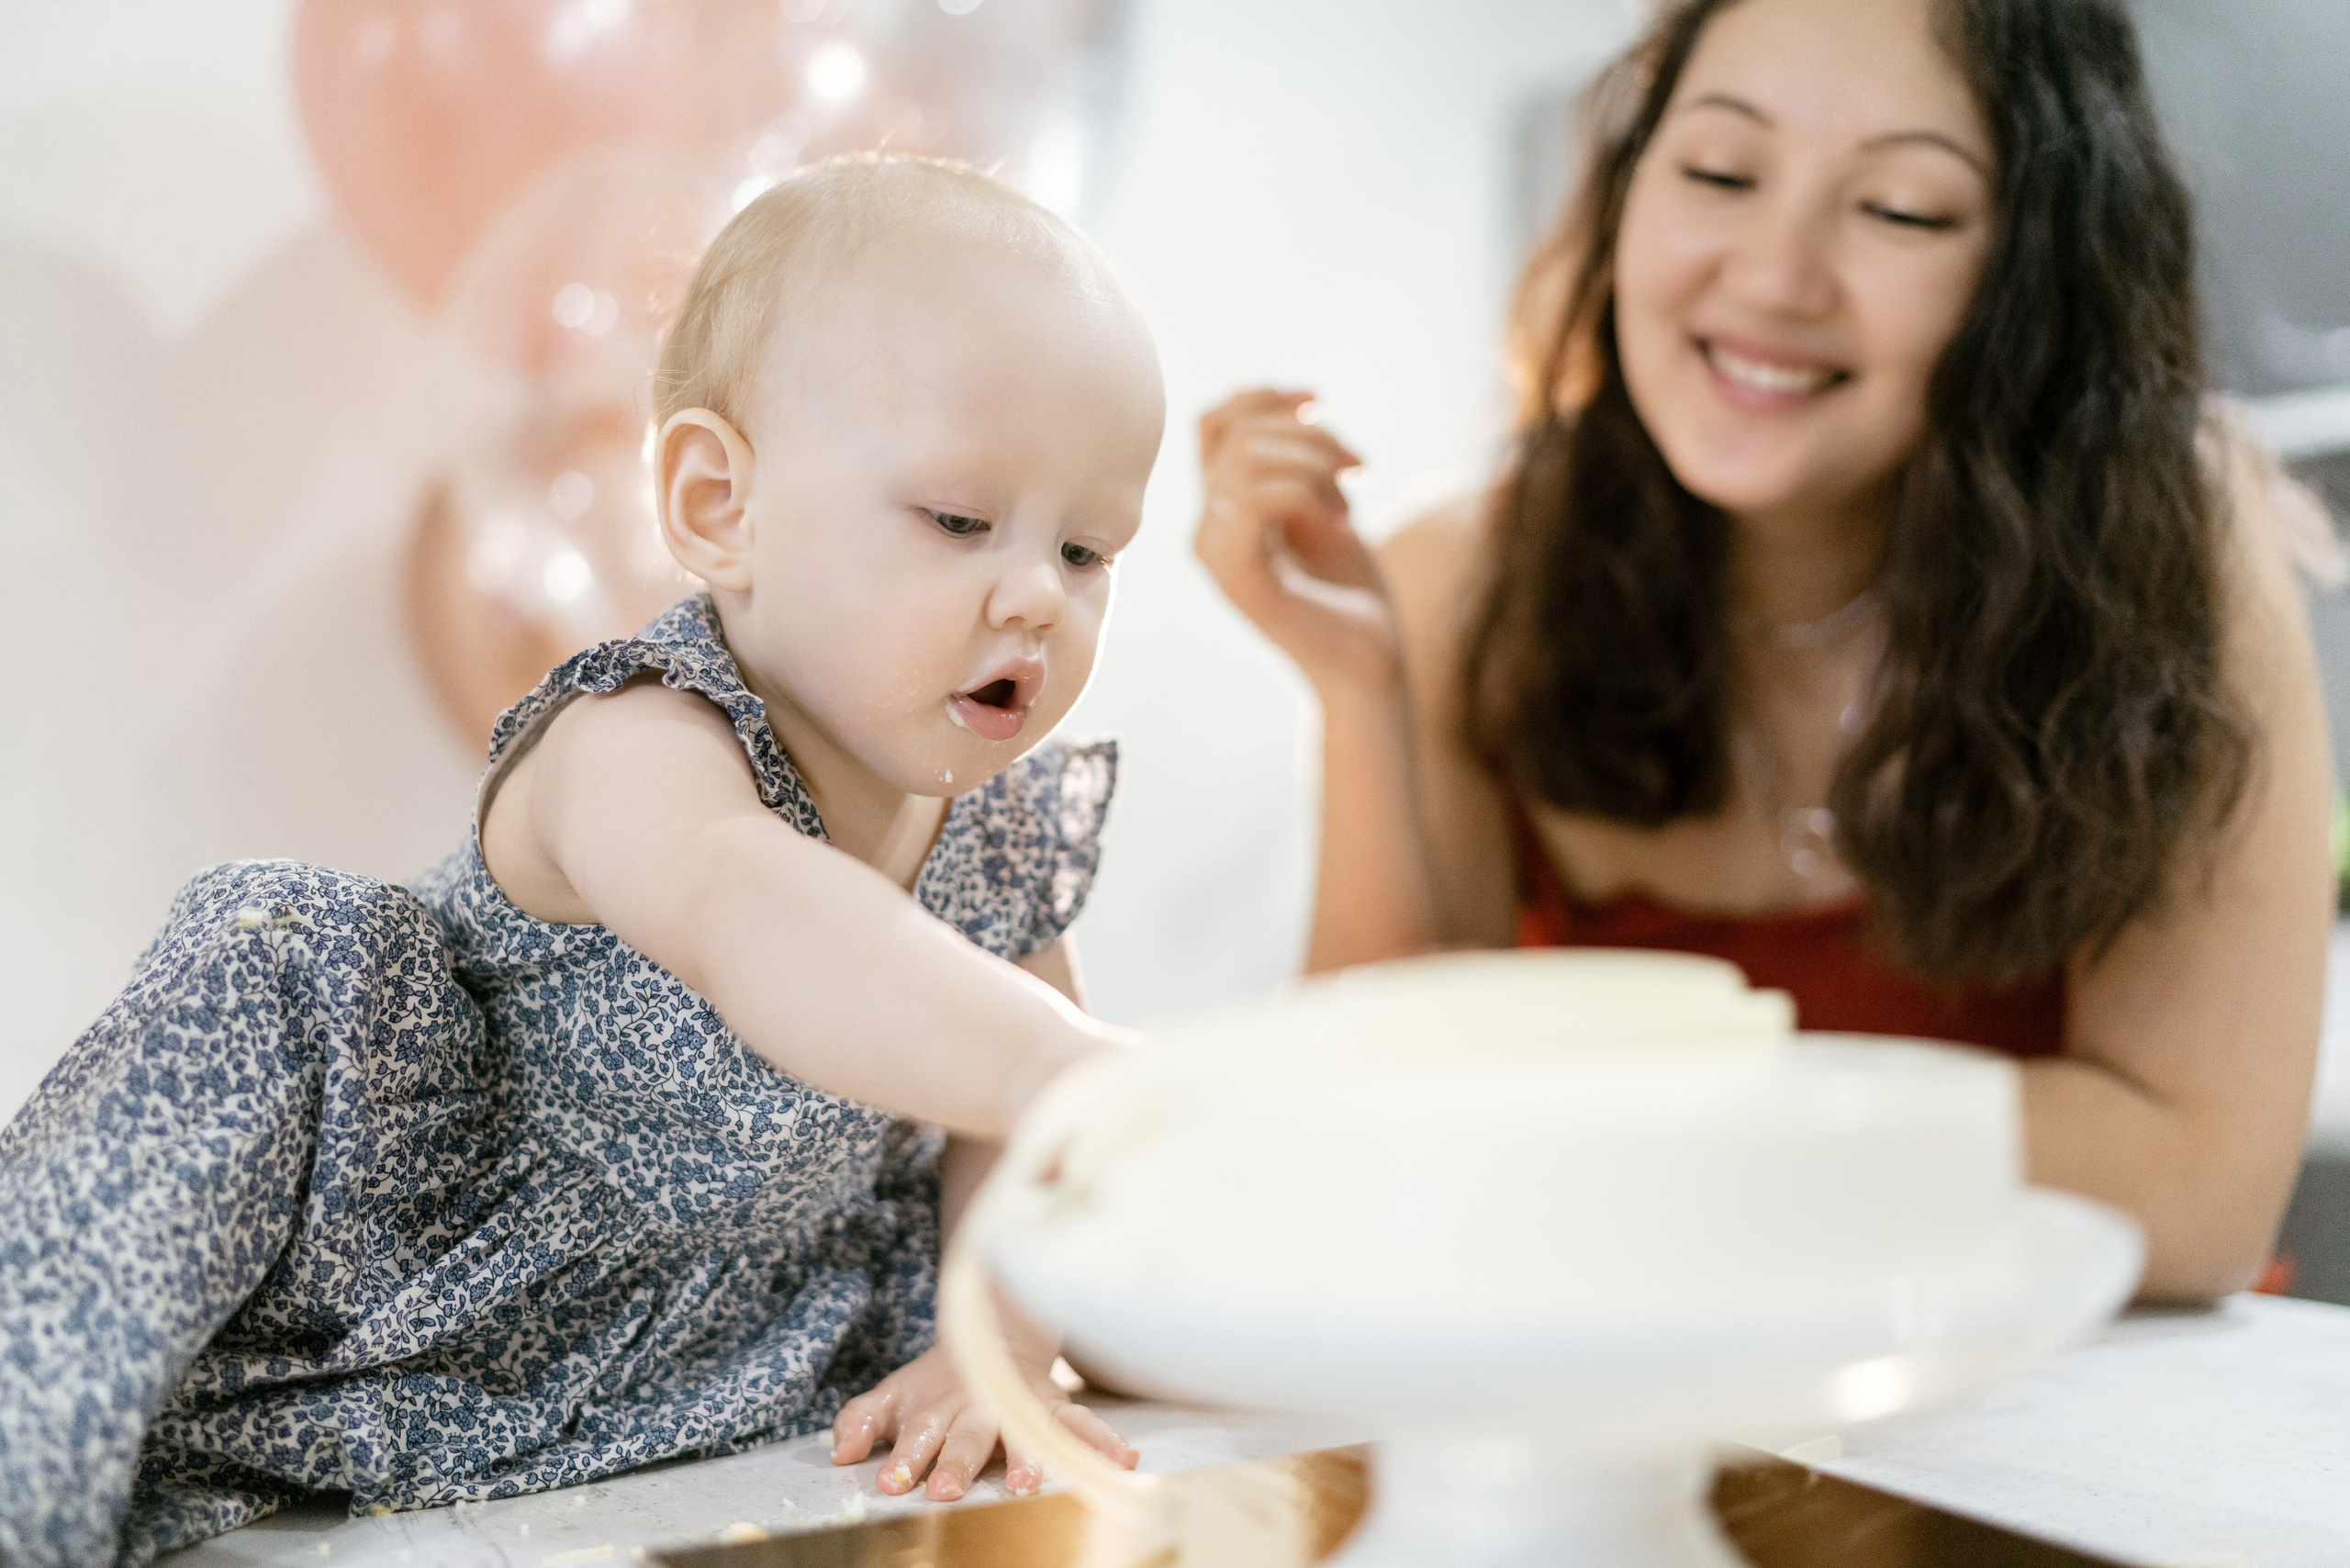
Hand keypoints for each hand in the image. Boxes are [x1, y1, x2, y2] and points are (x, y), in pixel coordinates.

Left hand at [829, 1342, 1138, 1500]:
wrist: (988, 1336)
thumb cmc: (932, 1384)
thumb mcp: (890, 1395)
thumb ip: (860, 1421)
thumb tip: (840, 1455)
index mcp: (934, 1407)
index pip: (917, 1435)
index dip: (903, 1458)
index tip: (890, 1483)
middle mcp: (977, 1406)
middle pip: (966, 1436)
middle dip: (956, 1463)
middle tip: (946, 1490)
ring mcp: (1019, 1405)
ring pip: (1023, 1430)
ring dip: (1028, 1455)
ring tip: (1030, 1481)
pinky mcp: (1054, 1406)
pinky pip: (1082, 1422)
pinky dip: (1103, 1440)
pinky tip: (1123, 1462)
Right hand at [1195, 388, 1401, 694]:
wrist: (1368, 667)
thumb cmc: (1351, 592)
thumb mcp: (1326, 505)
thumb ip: (1299, 461)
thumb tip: (1294, 405)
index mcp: (1223, 509)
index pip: (1214, 423)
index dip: (1263, 395)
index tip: (1318, 402)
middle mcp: (1207, 529)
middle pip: (1236, 432)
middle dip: (1308, 434)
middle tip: (1358, 466)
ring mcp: (1217, 555)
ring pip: (1243, 459)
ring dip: (1313, 463)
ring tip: (1349, 500)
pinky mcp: (1238, 579)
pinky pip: (1254, 499)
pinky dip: (1305, 492)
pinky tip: (1338, 522)